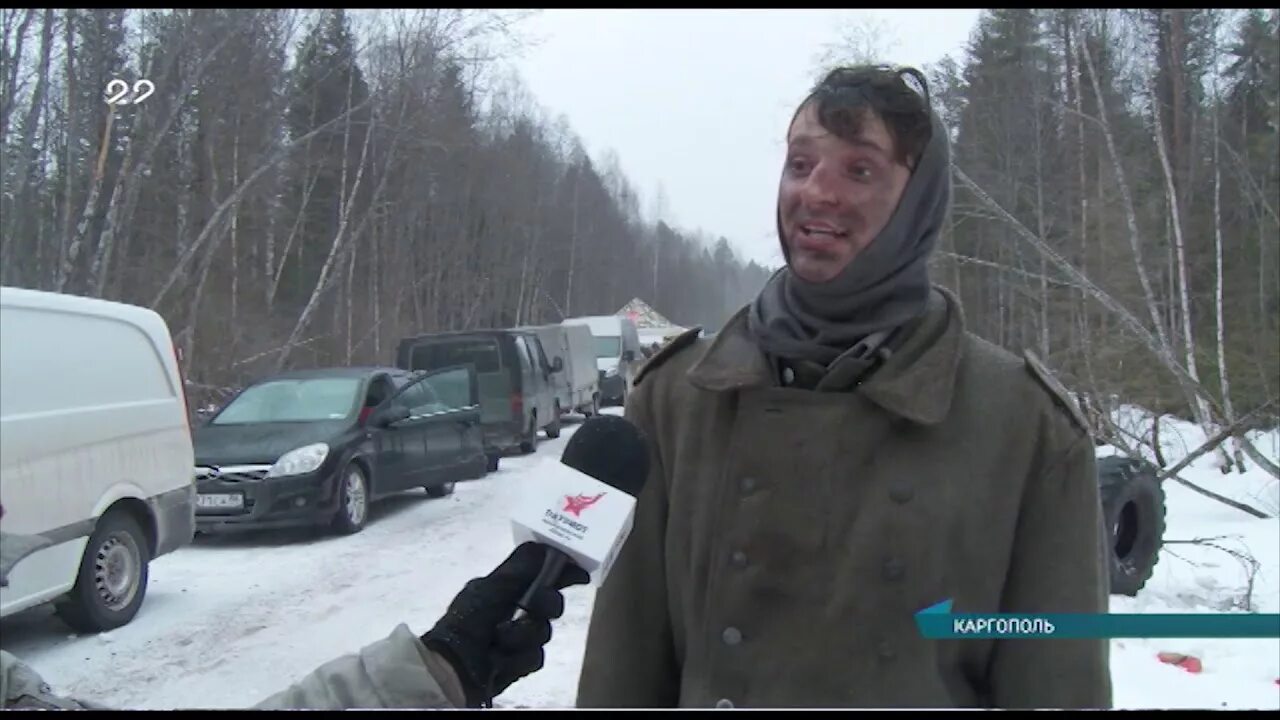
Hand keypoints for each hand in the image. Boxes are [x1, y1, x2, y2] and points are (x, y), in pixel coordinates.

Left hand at [421, 543, 589, 706]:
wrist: (452, 668)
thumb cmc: (466, 622)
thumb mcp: (489, 588)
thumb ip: (519, 569)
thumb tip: (545, 546)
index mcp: (506, 587)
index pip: (541, 573)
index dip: (561, 571)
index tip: (579, 572)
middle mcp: (516, 609)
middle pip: (551, 602)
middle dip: (545, 604)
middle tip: (532, 608)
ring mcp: (519, 637)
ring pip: (544, 631)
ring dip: (522, 636)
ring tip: (499, 640)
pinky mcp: (521, 662)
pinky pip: (536, 656)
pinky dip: (519, 658)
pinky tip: (502, 659)